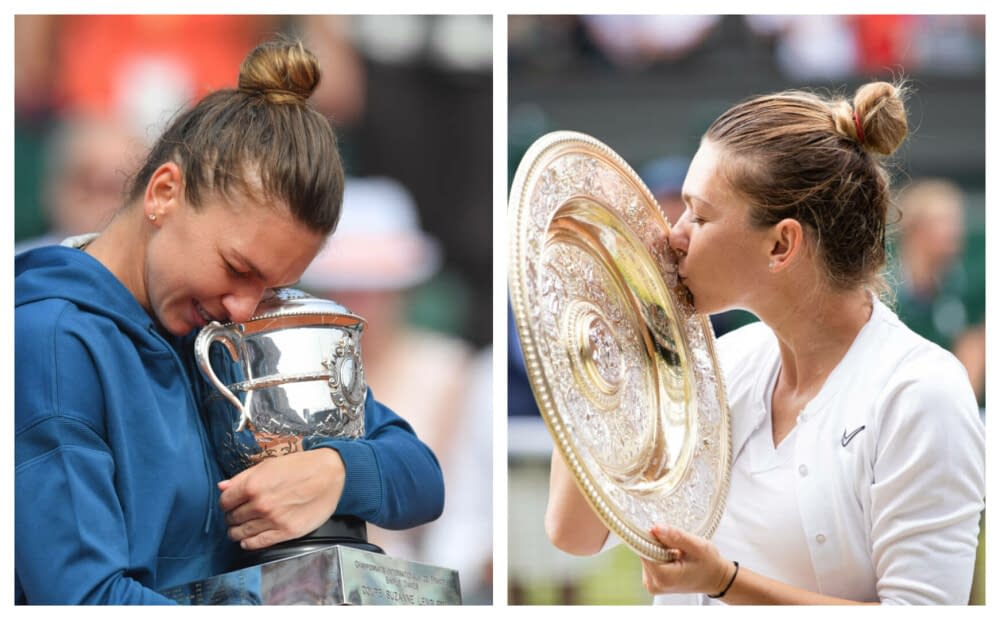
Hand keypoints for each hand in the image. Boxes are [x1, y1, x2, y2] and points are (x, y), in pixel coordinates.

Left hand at [218, 448, 345, 549]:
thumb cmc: (301, 466)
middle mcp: (260, 504)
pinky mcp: (286, 532)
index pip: (225, 502)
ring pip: (242, 533)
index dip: (226, 503)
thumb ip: (243, 477)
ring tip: (240, 529)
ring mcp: (273, 520)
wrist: (330, 474)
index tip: (230, 505)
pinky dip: (249, 543)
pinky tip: (248, 540)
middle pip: (232, 518)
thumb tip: (222, 486)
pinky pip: (258, 543)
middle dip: (232, 517)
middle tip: (237, 516)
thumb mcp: (268, 465)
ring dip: (237, 532)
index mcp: (252, 485)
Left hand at [640, 525, 732, 595]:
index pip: (643, 550)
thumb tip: (655, 527)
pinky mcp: (651, 580)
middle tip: (677, 545)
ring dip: (659, 548)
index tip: (664, 533)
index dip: (651, 537)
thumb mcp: (697, 546)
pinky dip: (660, 554)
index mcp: (663, 578)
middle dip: (658, 543)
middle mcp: (653, 584)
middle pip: (644, 552)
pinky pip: (649, 559)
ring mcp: (651, 584)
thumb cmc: (709, 564)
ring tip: (677, 552)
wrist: (714, 579)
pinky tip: (673, 556)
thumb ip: (675, 537)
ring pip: (646, 554)